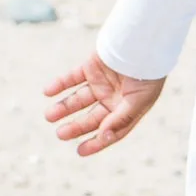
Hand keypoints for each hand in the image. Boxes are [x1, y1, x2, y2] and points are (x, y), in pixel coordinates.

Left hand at [42, 54, 165, 157]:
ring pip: (78, 99)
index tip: (80, 151)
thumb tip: (102, 135)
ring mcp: (101, 83)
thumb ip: (121, 119)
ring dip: (63, 108)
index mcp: (126, 110)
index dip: (96, 142)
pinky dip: (59, 84)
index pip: (109, 131)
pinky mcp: (91, 67)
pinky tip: (47, 92)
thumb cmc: (148, 75)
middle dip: (75, 126)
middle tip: (60, 133)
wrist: (144, 44)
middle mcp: (112, 99)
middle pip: (90, 117)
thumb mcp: (139, 101)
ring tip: (49, 115)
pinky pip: (72, 78)